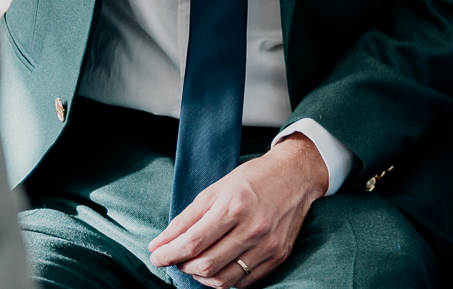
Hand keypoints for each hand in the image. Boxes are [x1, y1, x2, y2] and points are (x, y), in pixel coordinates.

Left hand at [150, 134, 327, 286]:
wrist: (296, 175)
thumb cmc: (254, 179)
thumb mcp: (215, 190)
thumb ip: (186, 219)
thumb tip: (159, 244)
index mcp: (235, 206)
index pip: (193, 242)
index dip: (168, 254)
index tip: (156, 256)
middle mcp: (254, 227)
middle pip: (206, 265)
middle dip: (183, 266)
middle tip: (177, 257)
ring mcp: (268, 245)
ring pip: (223, 280)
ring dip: (201, 276)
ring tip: (196, 263)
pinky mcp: (278, 256)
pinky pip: (243, 282)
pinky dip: (224, 279)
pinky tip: (219, 265)